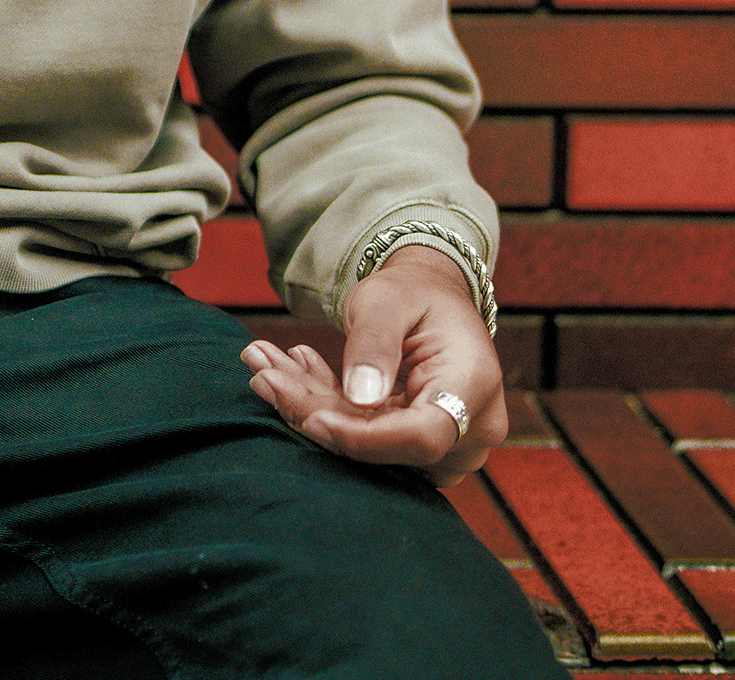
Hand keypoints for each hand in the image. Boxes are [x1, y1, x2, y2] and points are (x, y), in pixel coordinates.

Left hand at [238, 245, 505, 486]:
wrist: (430, 295)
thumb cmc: (411, 291)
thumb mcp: (387, 300)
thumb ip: (374, 344)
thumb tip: (359, 399)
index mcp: (472, 386)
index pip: (421, 435)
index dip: (365, 438)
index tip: (312, 419)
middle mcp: (471, 426)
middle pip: (388, 442)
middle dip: (317, 410)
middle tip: (262, 376)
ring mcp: (448, 441)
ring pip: (369, 440)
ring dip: (311, 406)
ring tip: (264, 367)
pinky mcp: (416, 441)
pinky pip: (366, 434)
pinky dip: (323, 405)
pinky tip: (285, 372)